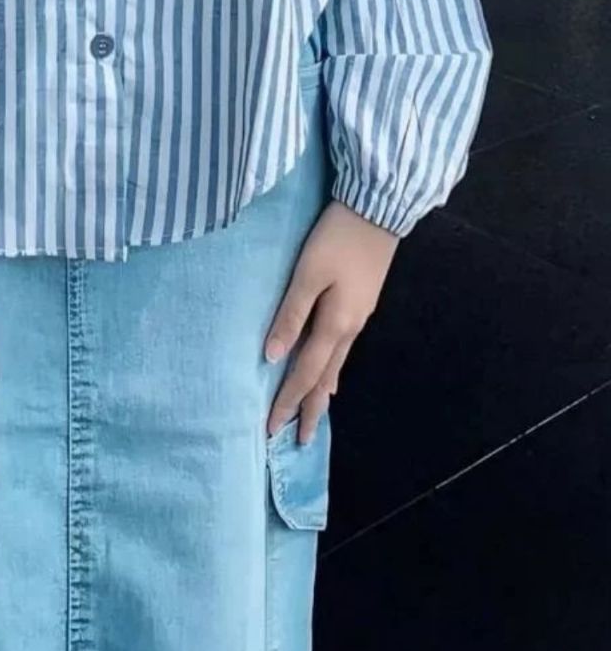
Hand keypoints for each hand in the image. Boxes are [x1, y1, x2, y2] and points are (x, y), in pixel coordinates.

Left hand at [264, 200, 398, 443]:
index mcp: (335, 324)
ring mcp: (359, 316)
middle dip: (310, 409)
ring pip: (337, 365)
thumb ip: (290, 315)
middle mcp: (350, 328)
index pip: (305, 373)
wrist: (378, 209)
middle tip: (300, 441)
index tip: (272, 429)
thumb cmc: (336, 239)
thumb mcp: (307, 274)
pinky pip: (343, 349)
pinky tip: (332, 373)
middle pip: (325, 378)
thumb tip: (271, 358)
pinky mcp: (362, 303)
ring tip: (313, 415)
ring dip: (322, 392)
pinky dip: (333, 369)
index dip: (288, 401)